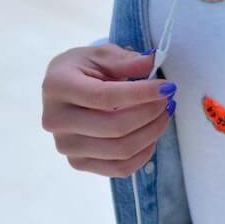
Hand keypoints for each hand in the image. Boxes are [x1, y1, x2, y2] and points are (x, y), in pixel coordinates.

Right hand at [41, 43, 175, 177]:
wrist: (65, 91)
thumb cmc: (84, 70)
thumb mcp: (102, 55)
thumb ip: (126, 60)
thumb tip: (152, 62)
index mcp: (57, 87)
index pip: (105, 97)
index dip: (141, 94)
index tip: (167, 87)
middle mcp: (56, 120)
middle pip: (115, 127)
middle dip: (151, 113)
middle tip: (168, 100)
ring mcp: (66, 146)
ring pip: (121, 150)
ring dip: (152, 133)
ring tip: (163, 114)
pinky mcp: (78, 163)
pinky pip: (120, 168)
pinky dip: (144, 154)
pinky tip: (151, 135)